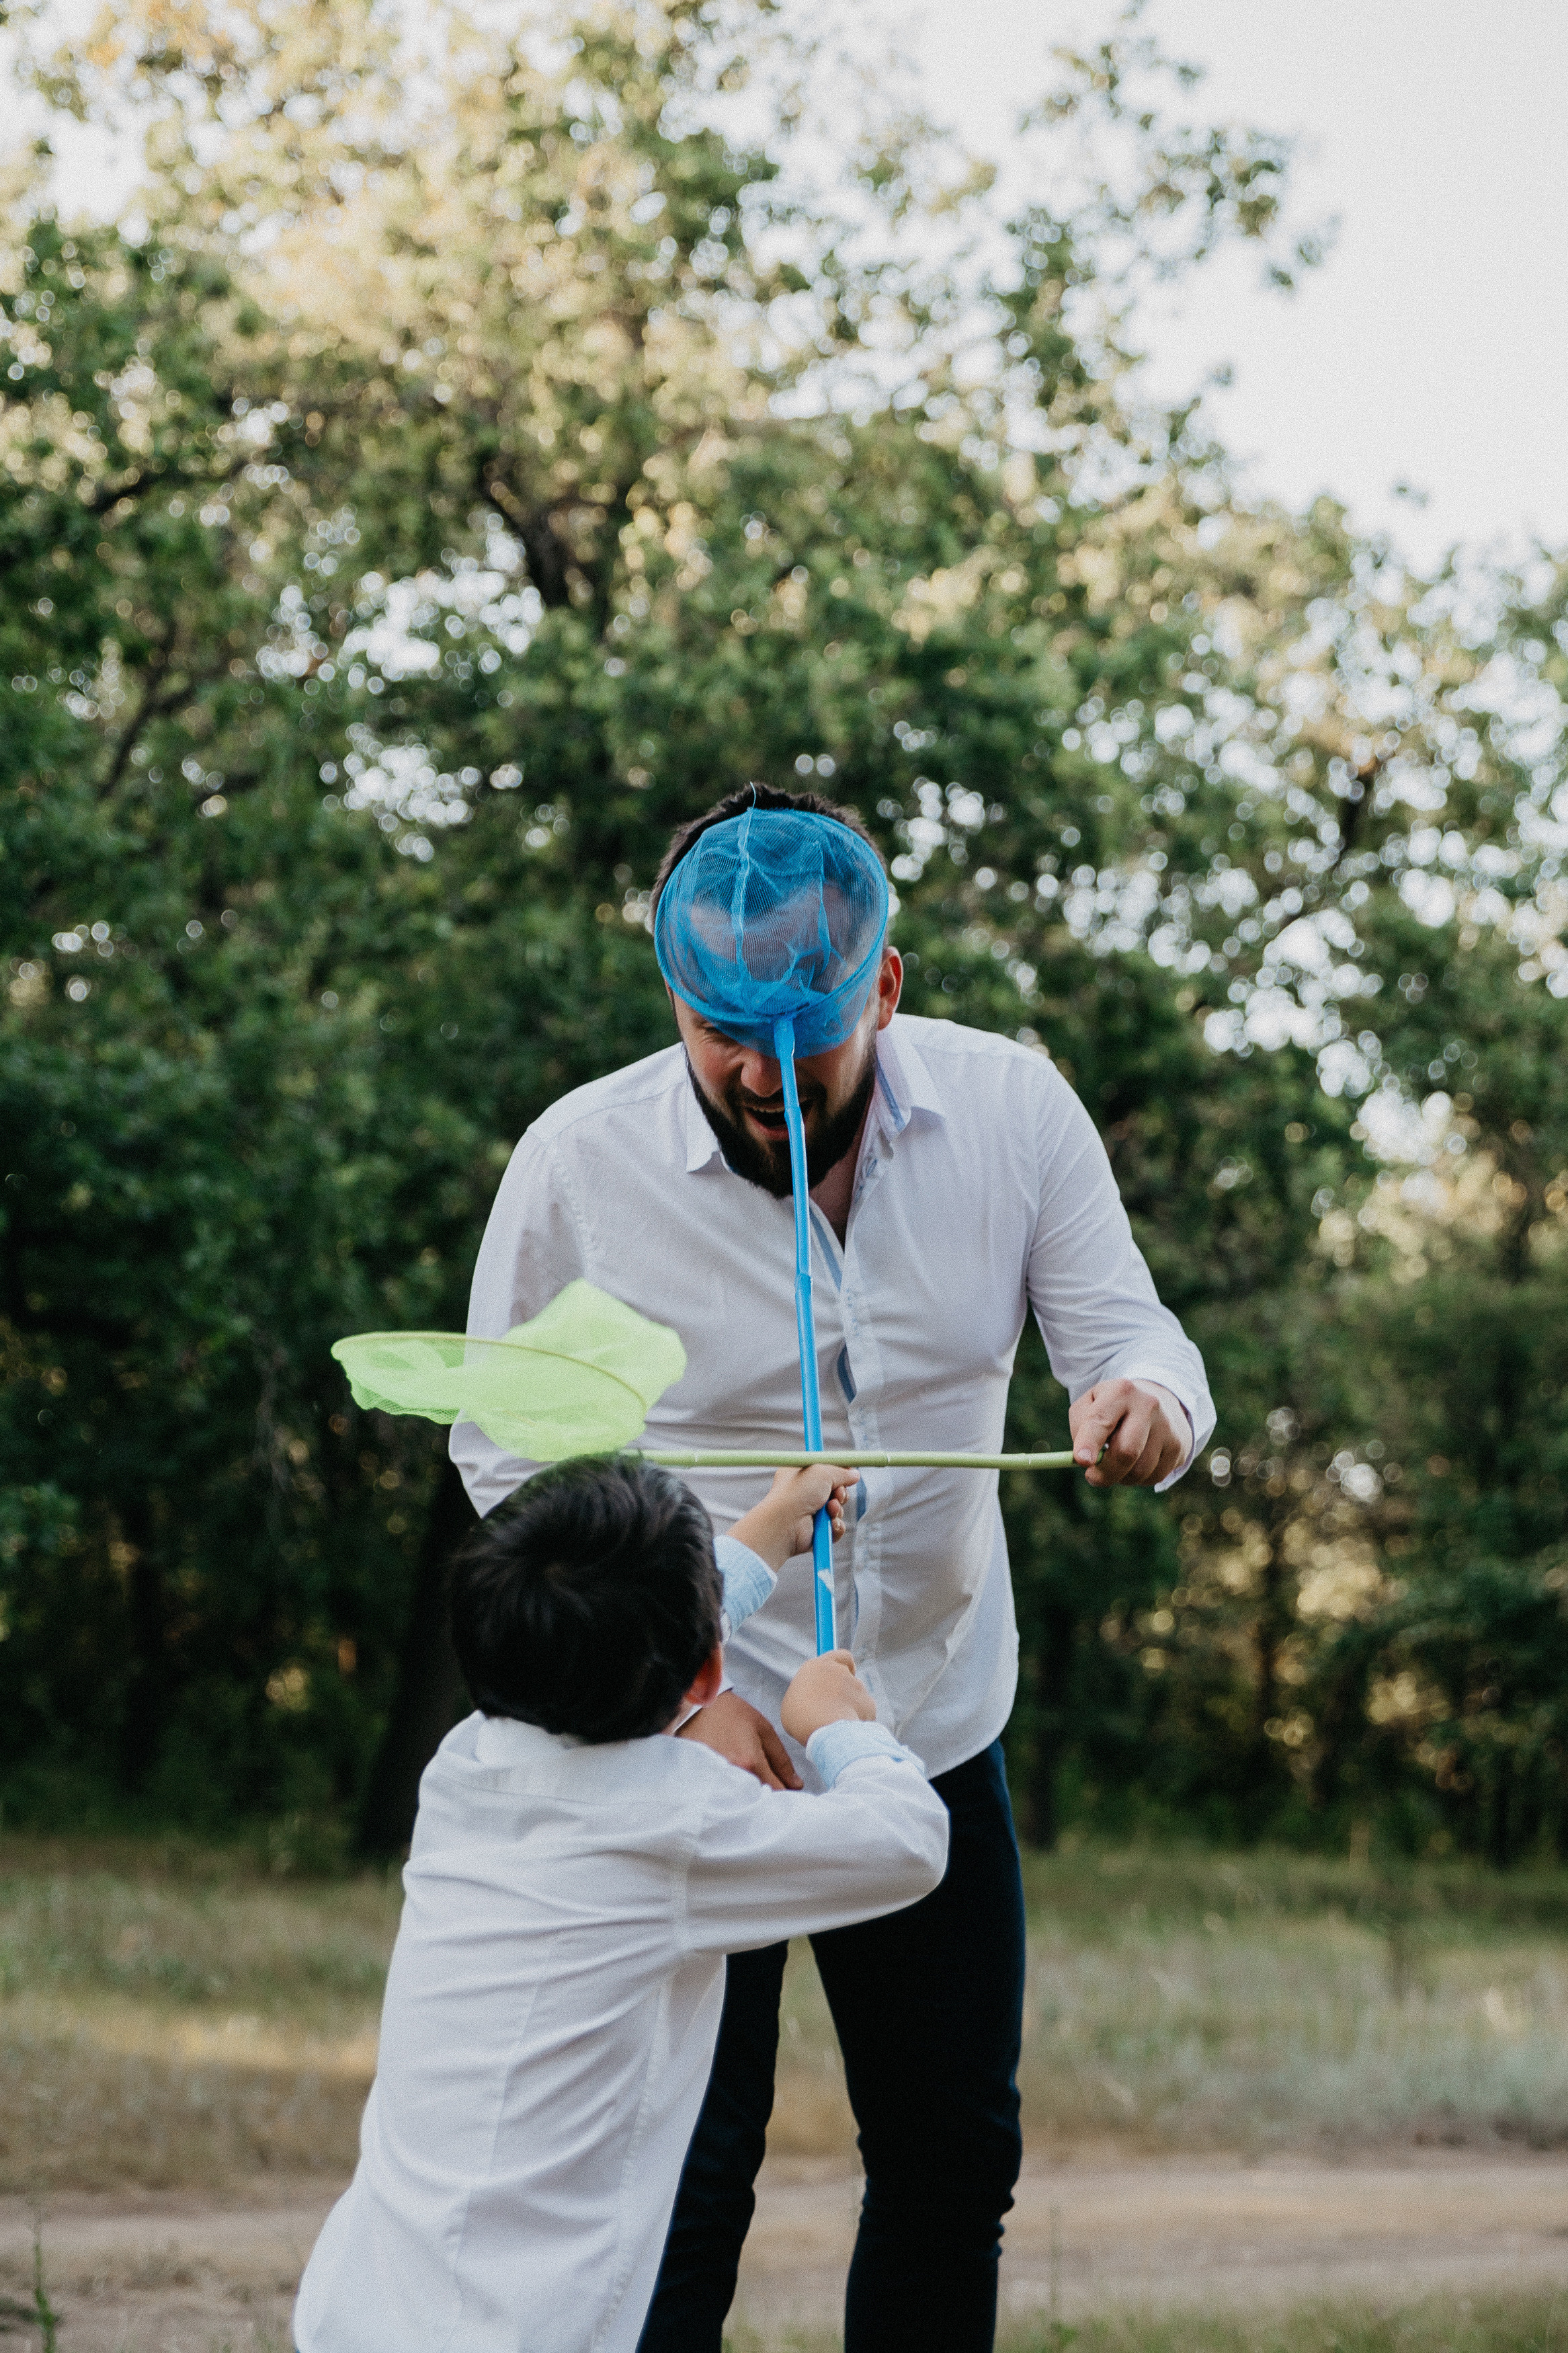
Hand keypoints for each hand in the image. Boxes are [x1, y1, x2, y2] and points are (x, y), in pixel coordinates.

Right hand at [676, 1689, 801, 1790]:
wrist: (698, 1706)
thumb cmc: (732, 1714)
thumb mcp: (764, 1730)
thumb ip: (782, 1760)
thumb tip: (797, 1785)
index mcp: (751, 1763)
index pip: (777, 1792)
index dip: (787, 1793)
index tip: (789, 1788)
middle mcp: (733, 1776)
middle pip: (759, 1800)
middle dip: (769, 1797)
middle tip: (771, 1784)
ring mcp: (716, 1781)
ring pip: (743, 1801)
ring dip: (752, 1797)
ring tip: (754, 1782)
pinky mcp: (704, 1782)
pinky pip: (726, 1797)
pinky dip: (735, 1794)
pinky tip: (737, 1783)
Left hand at [730, 1464, 852, 1572]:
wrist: (784, 1523)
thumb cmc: (797, 1493)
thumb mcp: (821, 1472)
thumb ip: (841, 1472)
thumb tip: (854, 1474)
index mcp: (799, 1476)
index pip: (823, 1471)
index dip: (837, 1472)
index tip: (850, 1471)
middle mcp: (803, 1495)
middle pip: (833, 1491)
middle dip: (840, 1493)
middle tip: (837, 1493)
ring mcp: (809, 1515)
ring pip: (836, 1511)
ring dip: (837, 1509)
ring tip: (829, 1509)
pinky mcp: (815, 1533)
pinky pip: (835, 1529)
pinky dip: (836, 1526)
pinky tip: (830, 1524)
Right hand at [781, 1649, 876, 1745]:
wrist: (826, 1730)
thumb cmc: (802, 1718)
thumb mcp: (794, 1703)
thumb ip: (808, 1695)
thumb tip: (814, 1701)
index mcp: (818, 1666)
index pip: (841, 1656)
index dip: (845, 1665)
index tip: (846, 1673)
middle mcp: (840, 1671)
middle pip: (849, 1677)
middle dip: (845, 1692)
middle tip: (833, 1709)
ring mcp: (857, 1685)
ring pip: (857, 1696)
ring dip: (850, 1708)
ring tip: (836, 1725)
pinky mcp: (868, 1702)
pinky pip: (865, 1712)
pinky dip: (858, 1720)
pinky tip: (847, 1731)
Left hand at [1069, 1379, 1187, 1488]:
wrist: (1157, 1399)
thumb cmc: (1113, 1408)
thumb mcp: (1091, 1405)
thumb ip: (1080, 1429)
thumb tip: (1085, 1461)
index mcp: (1120, 1391)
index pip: (1101, 1420)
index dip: (1089, 1443)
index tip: (1082, 1461)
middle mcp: (1148, 1406)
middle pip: (1125, 1452)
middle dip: (1105, 1473)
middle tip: (1093, 1477)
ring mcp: (1167, 1426)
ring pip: (1140, 1470)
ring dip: (1121, 1477)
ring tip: (1117, 1463)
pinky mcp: (1179, 1446)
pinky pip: (1153, 1477)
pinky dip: (1139, 1479)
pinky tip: (1136, 1463)